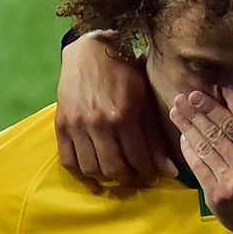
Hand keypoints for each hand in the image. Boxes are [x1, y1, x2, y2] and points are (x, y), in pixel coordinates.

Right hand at [56, 31, 176, 191]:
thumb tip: (171, 171)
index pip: (138, 158)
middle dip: (129, 180)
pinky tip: (94, 182)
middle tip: (138, 180)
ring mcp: (76, 124)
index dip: (148, 174)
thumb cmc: (126, 74)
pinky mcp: (61, 125)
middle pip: (114, 168)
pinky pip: (67, 160)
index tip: (154, 178)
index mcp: (124, 115)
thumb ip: (156, 138)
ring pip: (91, 168)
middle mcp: (98, 123)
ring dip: (107, 180)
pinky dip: (80, 176)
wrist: (92, 51)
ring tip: (120, 179)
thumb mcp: (146, 101)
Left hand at [169, 90, 232, 233]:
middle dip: (195, 114)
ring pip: (204, 150)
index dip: (212, 109)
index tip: (197, 95)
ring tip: (176, 113)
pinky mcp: (215, 197)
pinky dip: (190, 151)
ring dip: (187, 129)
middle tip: (180, 98)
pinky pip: (198, 169)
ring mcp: (228, 184)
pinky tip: (184, 138)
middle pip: (215, 135)